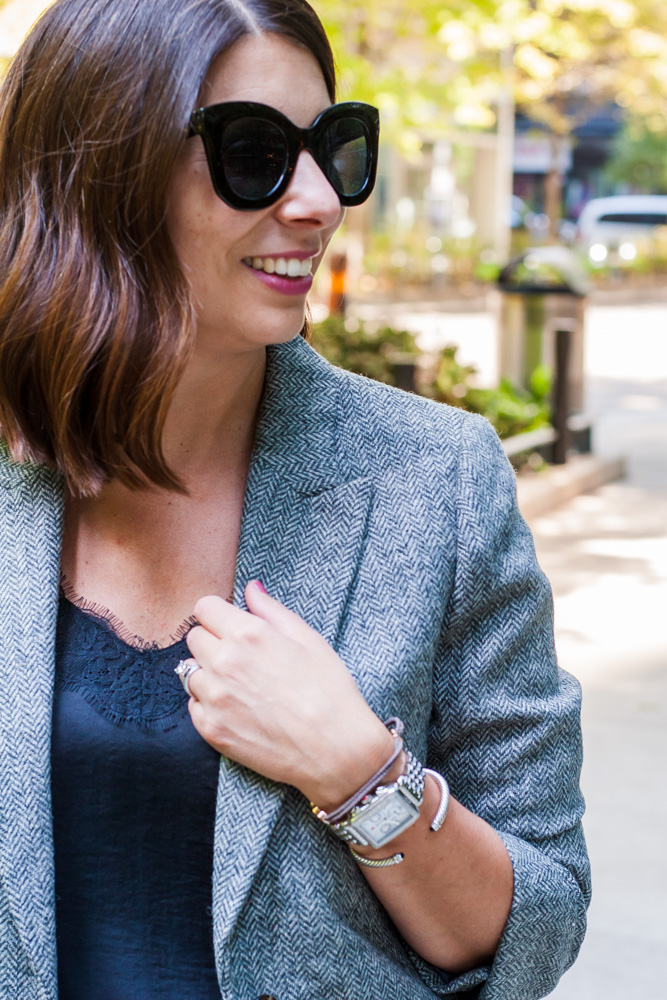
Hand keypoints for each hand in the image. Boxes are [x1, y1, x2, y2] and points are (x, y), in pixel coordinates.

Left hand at [185, 581, 393, 808]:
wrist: (336, 750)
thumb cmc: (330, 691)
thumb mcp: (308, 639)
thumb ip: (271, 610)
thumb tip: (250, 587)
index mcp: (247, 634)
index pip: (204, 607)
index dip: (219, 614)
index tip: (232, 625)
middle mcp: (224, 663)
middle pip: (194, 637)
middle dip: (213, 641)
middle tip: (242, 658)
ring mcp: (214, 699)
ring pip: (190, 673)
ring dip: (209, 674)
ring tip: (242, 687)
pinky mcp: (211, 730)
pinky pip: (193, 706)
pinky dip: (209, 705)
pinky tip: (239, 709)